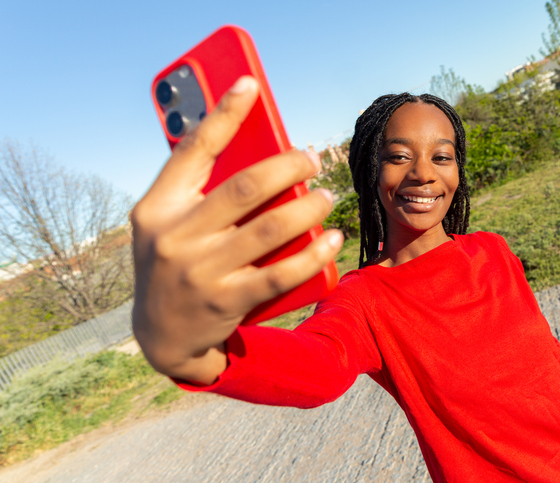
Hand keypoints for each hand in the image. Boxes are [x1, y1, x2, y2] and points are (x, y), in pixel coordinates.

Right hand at [131, 76, 342, 383]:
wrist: (162, 336)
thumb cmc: (173, 264)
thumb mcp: (167, 224)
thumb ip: (196, 192)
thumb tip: (255, 151)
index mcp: (157, 207)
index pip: (192, 149)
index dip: (224, 112)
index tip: (252, 84)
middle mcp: (175, 237)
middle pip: (246, 186)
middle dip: (289, 166)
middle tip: (313, 159)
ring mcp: (201, 272)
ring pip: (272, 228)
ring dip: (310, 207)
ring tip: (328, 196)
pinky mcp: (227, 302)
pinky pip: (282, 273)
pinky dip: (313, 253)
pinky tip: (332, 239)